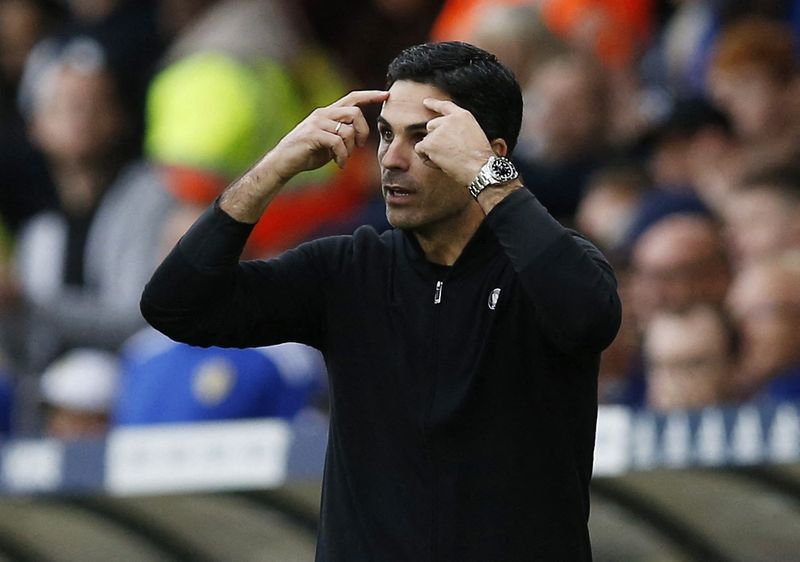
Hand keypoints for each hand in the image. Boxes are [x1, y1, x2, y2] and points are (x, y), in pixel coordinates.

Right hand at [270, 90, 388, 181]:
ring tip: (343, 158)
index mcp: (328, 113)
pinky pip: (338, 142)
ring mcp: (317, 123)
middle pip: (355, 112)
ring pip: (348, 130)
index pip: (353, 97)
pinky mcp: (313, 135)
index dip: (370, 96)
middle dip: (363, 131)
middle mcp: (323, 114)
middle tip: (358, 146)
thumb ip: (343, 134)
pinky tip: (339, 164)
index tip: (387, 94)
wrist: (284, 162)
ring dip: (350, 149)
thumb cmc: (307, 154)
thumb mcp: (329, 142)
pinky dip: (342, 156)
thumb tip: (359, 136)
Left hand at [414, 98, 494, 186]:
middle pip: (431, 125)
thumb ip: (458, 129)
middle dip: (436, 139)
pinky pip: (420, 149)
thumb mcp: (474, 134)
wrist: (480, 167)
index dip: (434, 104)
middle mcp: (449, 120)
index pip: (445, 106)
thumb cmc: (480, 158)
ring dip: (433, 150)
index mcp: (463, 116)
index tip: (425, 102)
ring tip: (448, 159)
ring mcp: (438, 130)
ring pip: (426, 140)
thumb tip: (444, 136)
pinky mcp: (430, 143)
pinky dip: (426, 158)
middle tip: (449, 152)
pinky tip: (438, 163)